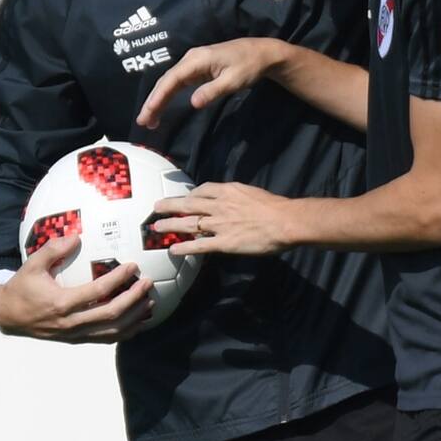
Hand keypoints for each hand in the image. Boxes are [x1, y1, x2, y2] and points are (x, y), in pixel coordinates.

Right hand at [0, 235, 153, 343]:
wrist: (7, 316)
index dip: (118, 279)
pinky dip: (125, 332)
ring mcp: (74, 335)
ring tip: (149, 301)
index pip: (97, 292)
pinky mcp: (76, 340)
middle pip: (110, 314)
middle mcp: (70, 323)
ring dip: (134, 317)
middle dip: (133, 299)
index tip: (133, 266)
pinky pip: (105, 339)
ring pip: (111, 331)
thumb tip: (76, 236)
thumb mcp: (32, 265)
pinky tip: (138, 322)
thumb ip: (53, 249)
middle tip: (147, 282)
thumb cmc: (22, 287)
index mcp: (61, 303)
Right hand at [137, 38, 283, 128]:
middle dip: (153, 101)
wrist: (262, 53)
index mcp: (197, 59)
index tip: (148, 111)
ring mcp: (193, 63)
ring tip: (149, 120)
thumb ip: (212, 91)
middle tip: (142, 122)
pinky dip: (168, 95)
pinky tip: (162, 107)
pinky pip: (178, 82)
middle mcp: (191, 59)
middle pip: (167, 81)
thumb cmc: (249, 66)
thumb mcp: (233, 81)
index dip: (158, 96)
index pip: (172, 79)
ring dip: (158, 99)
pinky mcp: (198, 69)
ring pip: (170, 82)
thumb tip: (192, 103)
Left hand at [153, 182, 292, 255]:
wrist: (285, 221)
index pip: (204, 189)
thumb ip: (239, 197)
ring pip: (189, 223)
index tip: (186, 196)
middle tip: (156, 207)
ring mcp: (220, 224)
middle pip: (189, 204)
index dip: (191, 194)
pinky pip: (199, 246)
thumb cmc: (275, 207)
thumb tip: (235, 203)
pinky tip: (173, 250)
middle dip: (170, 205)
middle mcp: (220, 206)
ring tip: (157, 227)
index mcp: (229, 191)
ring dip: (170, 225)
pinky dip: (184, 248)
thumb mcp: (253, 193)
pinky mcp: (224, 243)